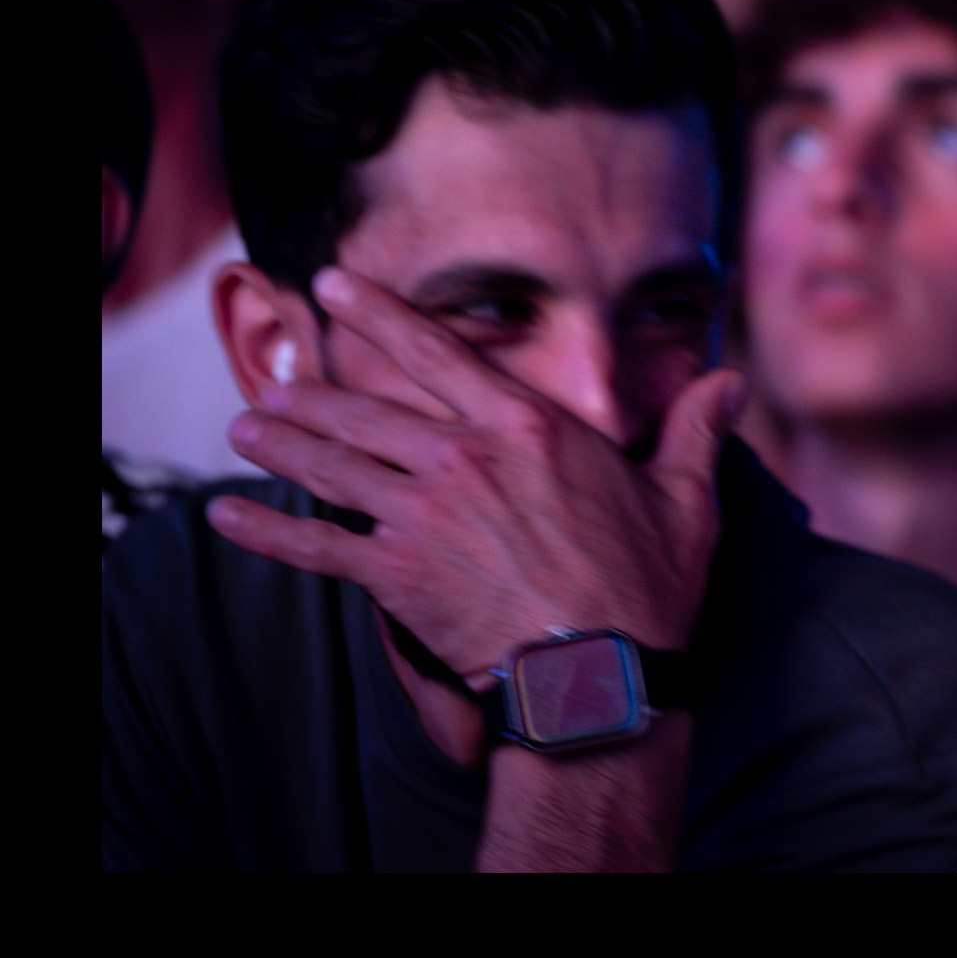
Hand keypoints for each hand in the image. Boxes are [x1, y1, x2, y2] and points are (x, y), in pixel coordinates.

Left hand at [208, 267, 741, 686]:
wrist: (600, 672)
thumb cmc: (647, 588)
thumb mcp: (687, 500)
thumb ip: (696, 432)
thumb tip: (730, 384)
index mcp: (529, 427)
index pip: (439, 353)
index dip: (380, 314)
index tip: (334, 285)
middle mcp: (466, 458)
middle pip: (369, 409)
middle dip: (314, 392)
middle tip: (274, 378)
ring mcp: (424, 515)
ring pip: (334, 465)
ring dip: (281, 445)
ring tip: (246, 427)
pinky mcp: (398, 574)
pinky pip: (317, 546)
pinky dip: (266, 531)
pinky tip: (226, 515)